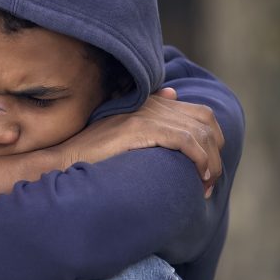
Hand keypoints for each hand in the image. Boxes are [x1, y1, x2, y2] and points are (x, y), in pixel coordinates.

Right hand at [48, 87, 223, 196]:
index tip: (207, 169)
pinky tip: (197, 177)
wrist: (65, 158)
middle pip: (205, 121)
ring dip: (210, 163)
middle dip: (215, 153)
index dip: (211, 140)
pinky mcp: (140, 128)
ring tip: (204, 186)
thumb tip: (172, 93)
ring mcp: (145, 115)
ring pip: (199, 133)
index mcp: (150, 102)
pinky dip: (198, 160)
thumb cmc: (92, 152)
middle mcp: (151, 103)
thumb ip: (149, 113)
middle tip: (208, 181)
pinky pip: (185, 140)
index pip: (199, 113)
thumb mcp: (123, 128)